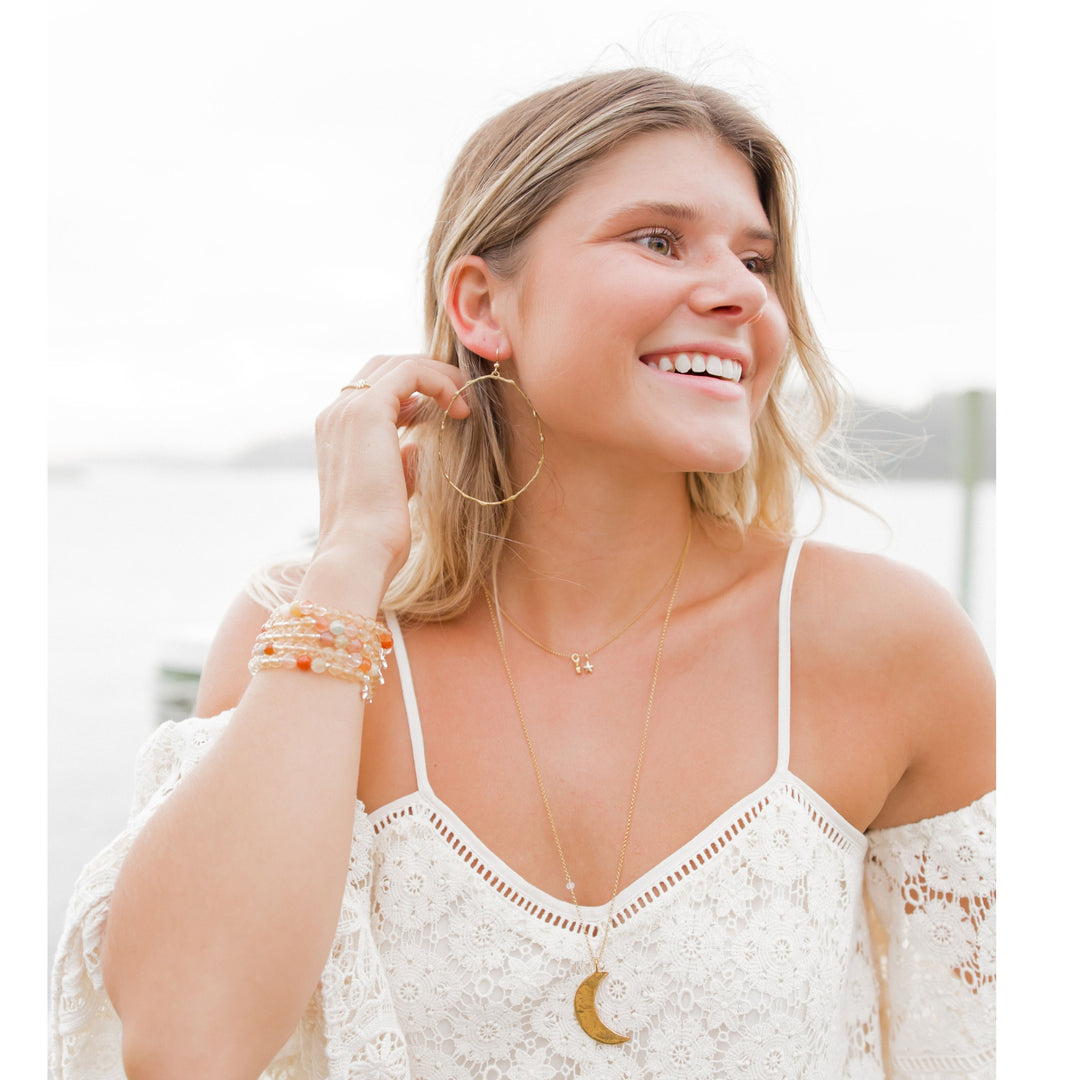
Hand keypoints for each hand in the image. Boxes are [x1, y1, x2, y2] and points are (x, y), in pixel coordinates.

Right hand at [306, 355, 469, 600]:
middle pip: (383, 368)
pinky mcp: (368, 410)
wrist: (360, 552)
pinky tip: (460, 408)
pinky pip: (410, 373)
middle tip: (462, 393)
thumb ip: (400, 464)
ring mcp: (348, 410)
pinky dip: (439, 381)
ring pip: (397, 365)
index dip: (413, 390)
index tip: (446, 407)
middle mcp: (335, 415)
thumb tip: (415, 447)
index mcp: (335, 433)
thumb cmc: (378, 536)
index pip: (373, 389)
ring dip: (437, 374)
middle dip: (426, 373)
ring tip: (466, 398)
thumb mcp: (392, 492)